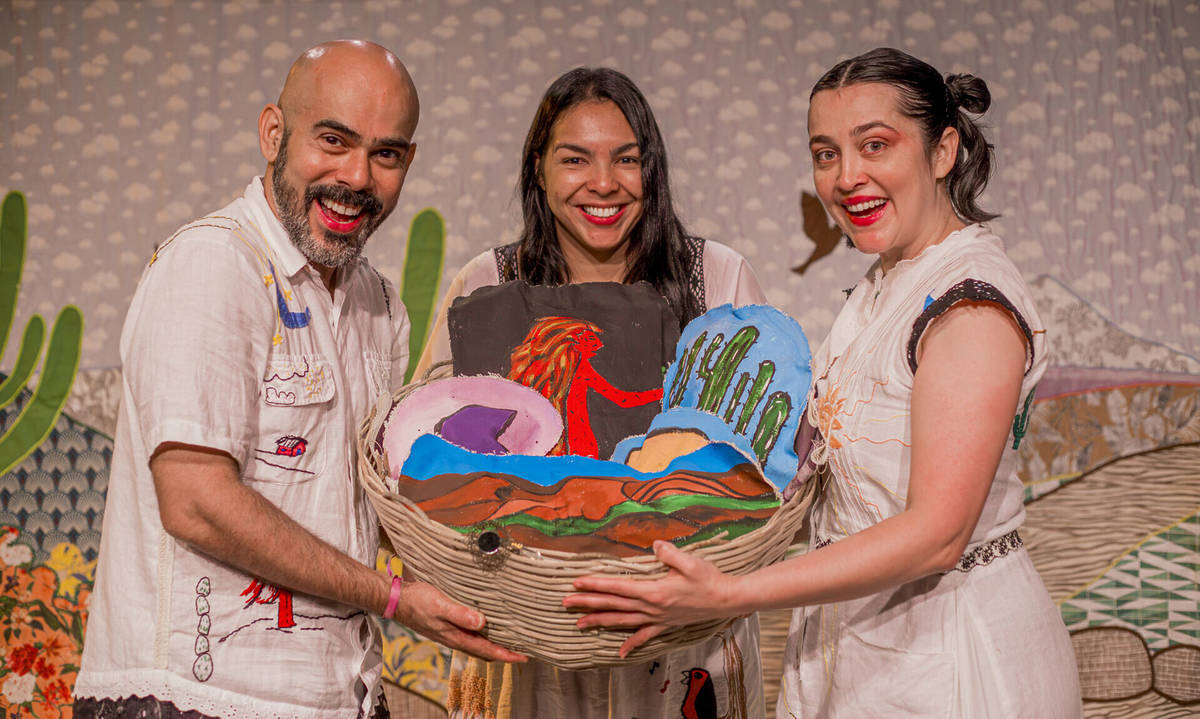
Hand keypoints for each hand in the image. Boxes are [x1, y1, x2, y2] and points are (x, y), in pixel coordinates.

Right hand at [394, 580, 526, 662]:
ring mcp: (451, 632)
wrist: (396, 599)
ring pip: (479, 643)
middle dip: (505, 652)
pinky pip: (470, 634)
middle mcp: (456, 638)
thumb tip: (483, 622)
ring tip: (511, 638)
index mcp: (456, 637)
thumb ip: (461, 614)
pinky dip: (484, 633)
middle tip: (524, 649)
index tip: (524, 656)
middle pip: (485, 651)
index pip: (487, 651)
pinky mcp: (448, 624)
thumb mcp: (440, 605)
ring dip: (495, 643)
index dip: (507, 655)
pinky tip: (488, 624)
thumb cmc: (418, 601)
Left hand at [563, 540, 739, 656]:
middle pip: (613, 605)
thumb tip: (654, 545)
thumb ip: (669, 553)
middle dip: (588, 604)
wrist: (727, 600)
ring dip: (600, 622)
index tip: (576, 583)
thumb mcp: (690, 561)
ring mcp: (658, 618)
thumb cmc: (708, 578)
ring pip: (623, 622)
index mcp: (653, 591)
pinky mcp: (666, 624)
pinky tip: (619, 652)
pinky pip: (644, 636)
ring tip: (579, 624)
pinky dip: (631, 644)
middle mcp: (651, 607)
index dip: (596, 585)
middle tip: (565, 603)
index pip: (617, 587)